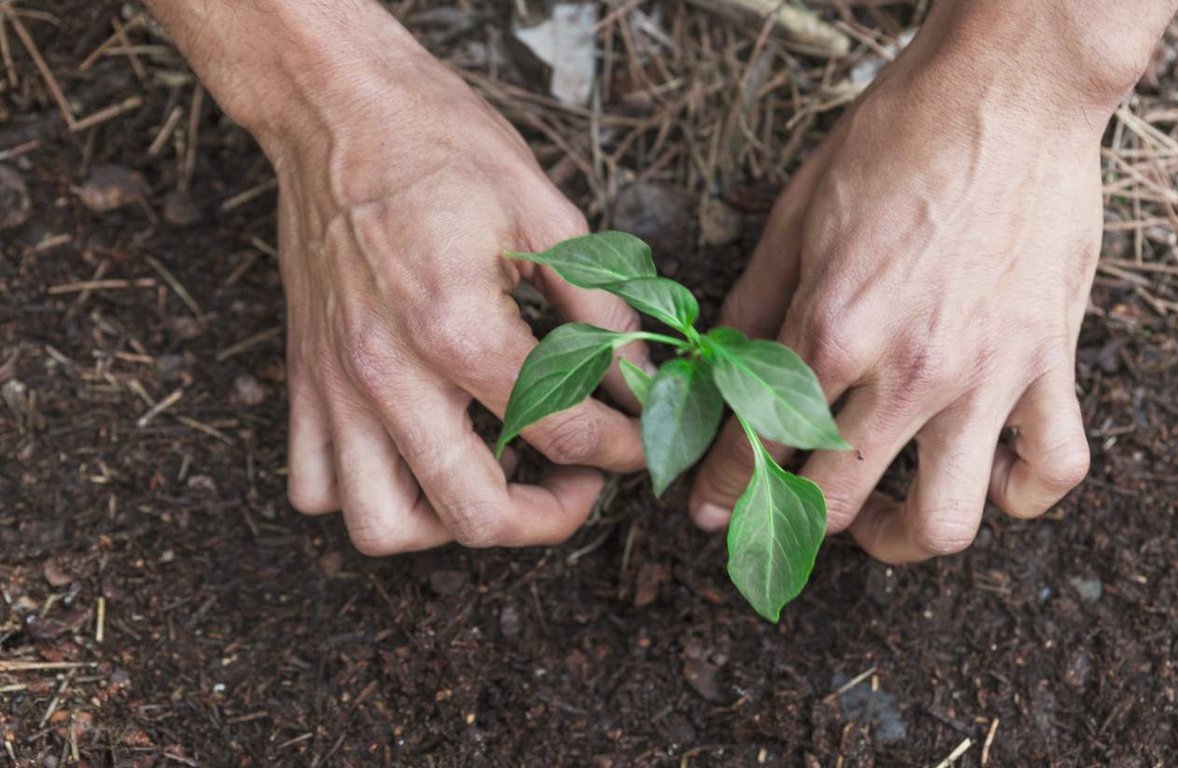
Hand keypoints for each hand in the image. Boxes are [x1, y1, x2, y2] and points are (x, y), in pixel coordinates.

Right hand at [268, 51, 646, 553]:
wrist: (335, 107)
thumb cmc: (438, 144)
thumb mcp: (544, 212)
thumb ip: (600, 309)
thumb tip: (638, 378)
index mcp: (455, 325)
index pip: (560, 431)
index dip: (621, 449)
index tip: (638, 443)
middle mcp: (387, 373)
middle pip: (475, 512)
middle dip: (551, 519)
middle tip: (580, 483)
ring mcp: (335, 386)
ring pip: (381, 525)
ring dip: (448, 524)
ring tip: (494, 478)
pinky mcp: (303, 380)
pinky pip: (316, 487)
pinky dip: (369, 497)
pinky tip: (419, 456)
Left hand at [687, 19, 1130, 562]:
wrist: (1008, 88)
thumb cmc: (898, 138)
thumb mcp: (799, 215)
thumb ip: (754, 306)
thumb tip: (712, 369)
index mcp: (834, 326)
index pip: (760, 444)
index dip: (723, 492)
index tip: (708, 511)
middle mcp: (911, 368)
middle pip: (841, 502)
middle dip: (796, 525)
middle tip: (788, 512)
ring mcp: (989, 373)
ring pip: (947, 520)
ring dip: (901, 539)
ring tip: (884, 518)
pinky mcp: (1052, 361)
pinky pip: (1053, 468)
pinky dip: (1021, 492)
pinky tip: (987, 475)